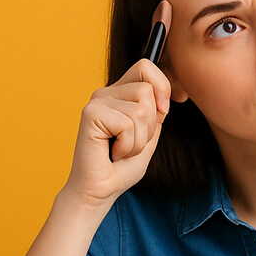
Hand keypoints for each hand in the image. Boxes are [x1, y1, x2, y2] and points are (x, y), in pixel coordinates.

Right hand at [62, 59, 172, 208]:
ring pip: (141, 109)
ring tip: (122, 149)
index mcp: (120, 93)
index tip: (163, 111)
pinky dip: (128, 145)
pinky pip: (127, 124)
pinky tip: (113, 152)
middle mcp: (106, 92)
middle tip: (132, 142)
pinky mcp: (90, 114)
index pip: (145, 66)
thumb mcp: (150, 134)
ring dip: (139, 139)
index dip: (162, 86)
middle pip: (147, 90)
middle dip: (150, 125)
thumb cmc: (123, 166)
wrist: (102, 189)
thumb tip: (165, 92)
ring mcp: (97, 101)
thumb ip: (156, 110)